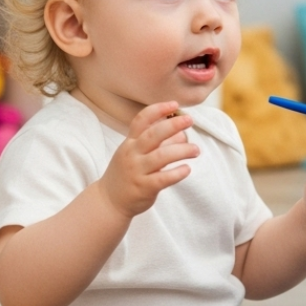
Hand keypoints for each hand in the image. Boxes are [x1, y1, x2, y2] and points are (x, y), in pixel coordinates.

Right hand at [98, 101, 198, 218]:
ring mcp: (137, 171)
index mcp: (130, 143)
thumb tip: (181, 132)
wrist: (109, 202)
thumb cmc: (127, 173)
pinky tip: (187, 169)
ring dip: (182, 150)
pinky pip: (163, 178)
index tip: (174, 104)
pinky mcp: (144, 188)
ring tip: (195, 150)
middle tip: (189, 121)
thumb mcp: (136, 153)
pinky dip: (177, 173)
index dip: (158, 110)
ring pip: (161, 156)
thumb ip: (157, 142)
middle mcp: (132, 154)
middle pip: (153, 135)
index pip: (141, 120)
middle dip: (173, 125)